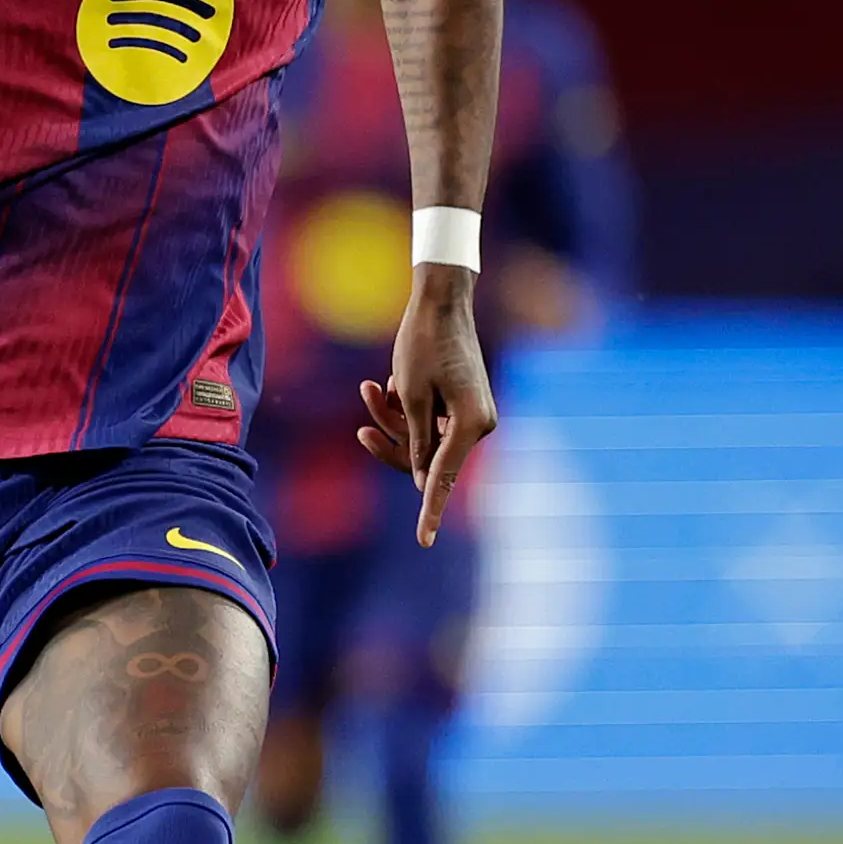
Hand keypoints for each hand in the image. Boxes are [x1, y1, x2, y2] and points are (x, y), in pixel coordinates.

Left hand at [356, 264, 497, 545]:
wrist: (440, 301)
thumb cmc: (423, 344)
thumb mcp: (410, 395)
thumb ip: (416, 442)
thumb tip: (421, 481)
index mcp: (471, 424)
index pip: (442, 478)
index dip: (429, 512)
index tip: (423, 542)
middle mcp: (478, 424)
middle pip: (424, 459)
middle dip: (390, 440)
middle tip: (364, 420)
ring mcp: (470, 415)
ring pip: (420, 439)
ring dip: (390, 418)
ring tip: (370, 387)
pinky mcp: (460, 404)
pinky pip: (426, 421)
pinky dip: (404, 407)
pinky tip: (388, 382)